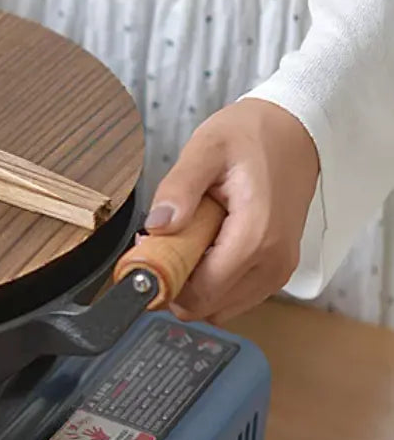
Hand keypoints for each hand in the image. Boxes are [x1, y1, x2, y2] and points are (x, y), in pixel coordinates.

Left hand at [145, 99, 319, 323]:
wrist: (294, 132)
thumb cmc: (252, 137)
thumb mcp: (206, 150)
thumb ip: (179, 188)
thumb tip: (159, 225)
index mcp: (256, 236)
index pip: (200, 292)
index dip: (165, 281)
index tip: (146, 253)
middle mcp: (272, 263)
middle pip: (207, 306)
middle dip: (175, 282)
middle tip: (163, 242)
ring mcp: (278, 271)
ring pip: (220, 307)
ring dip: (193, 284)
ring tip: (186, 239)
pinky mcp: (276, 270)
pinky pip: (234, 296)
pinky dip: (212, 281)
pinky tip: (204, 245)